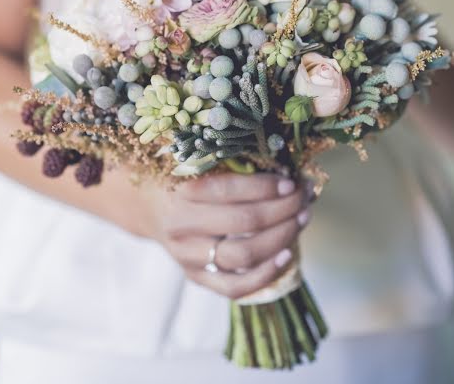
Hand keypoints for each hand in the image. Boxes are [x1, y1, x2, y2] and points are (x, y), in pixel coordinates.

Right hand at [147, 172, 309, 298]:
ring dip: (281, 237)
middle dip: (282, 210)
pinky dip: (265, 274)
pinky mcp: (196, 277)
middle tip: (303, 199)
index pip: (229, 190)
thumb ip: (240, 169)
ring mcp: (188, 256)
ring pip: (242, 255)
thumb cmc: (186, 179)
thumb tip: (294, 179)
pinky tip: (286, 255)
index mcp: (181, 190)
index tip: (291, 182)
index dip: (266, 187)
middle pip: (242, 222)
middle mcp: (182, 225)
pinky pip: (234, 287)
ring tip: (301, 220)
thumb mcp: (202, 166)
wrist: (151, 207)